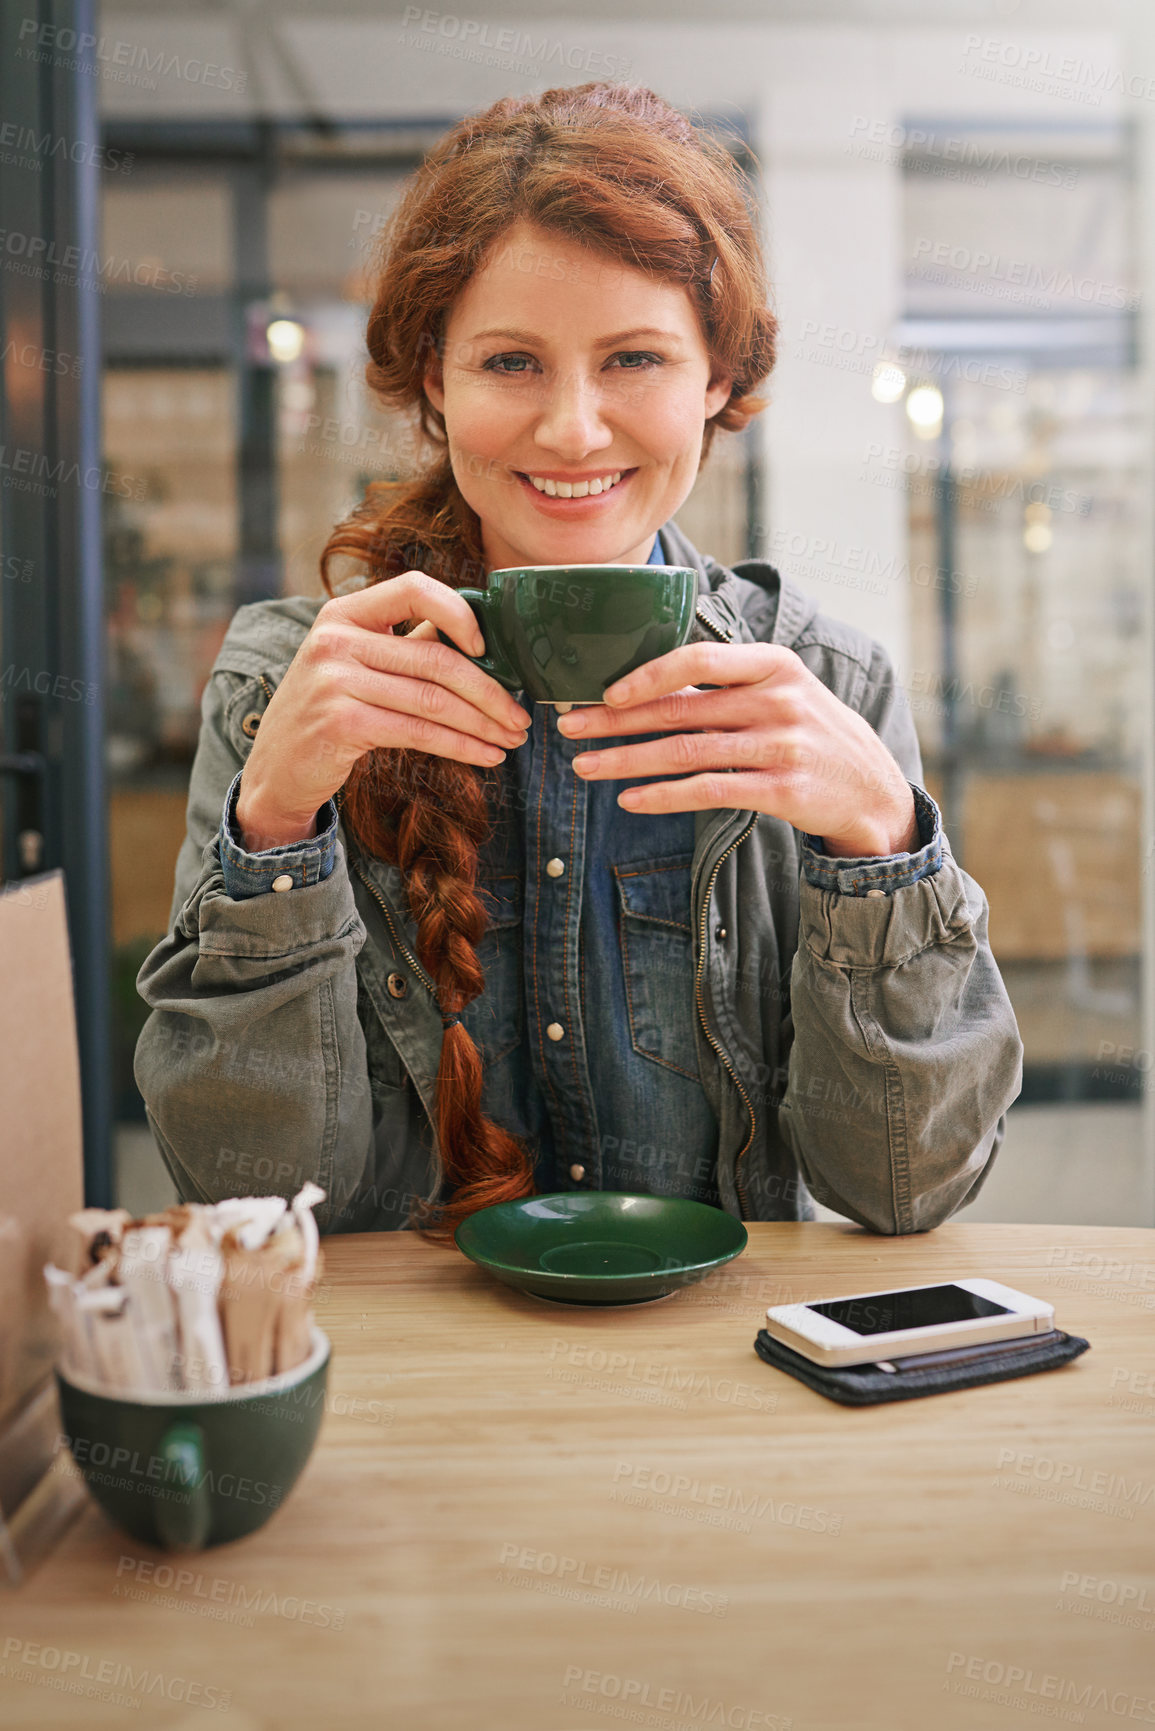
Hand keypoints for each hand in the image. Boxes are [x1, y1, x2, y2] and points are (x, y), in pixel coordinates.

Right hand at [234, 572, 532, 849]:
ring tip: (511, 739)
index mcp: (343, 613)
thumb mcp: (357, 666)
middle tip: (521, 716)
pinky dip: (461, 746)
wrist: (277, 770)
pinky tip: (485, 756)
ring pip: (433, 700)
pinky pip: (418, 733)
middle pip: (436, 659)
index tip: (489, 650)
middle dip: (490, 692)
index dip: (460, 613)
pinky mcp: (340, 723)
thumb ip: (405, 647)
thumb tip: (480, 643)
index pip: (413, 588)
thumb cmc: (330, 714)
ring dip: (483, 724)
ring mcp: (334, 680)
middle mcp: (335, 639)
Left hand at [555, 642, 918, 857]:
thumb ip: (728, 684)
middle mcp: (778, 701)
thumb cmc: (813, 734)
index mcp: (774, 665)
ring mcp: (781, 747)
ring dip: (626, 761)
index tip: (605, 691)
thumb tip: (648, 681)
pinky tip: (629, 800)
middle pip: (680, 710)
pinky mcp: (780, 791)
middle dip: (615, 720)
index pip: (699, 658)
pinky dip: (662, 797)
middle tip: (570, 728)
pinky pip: (707, 792)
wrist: (872, 789)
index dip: (647, 674)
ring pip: (684, 753)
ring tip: (585, 767)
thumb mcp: (783, 691)